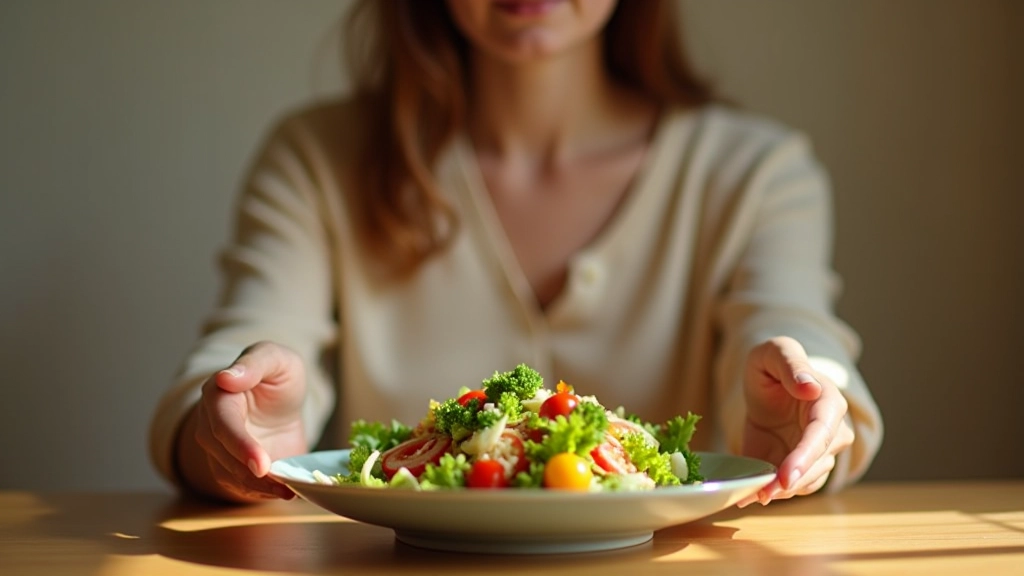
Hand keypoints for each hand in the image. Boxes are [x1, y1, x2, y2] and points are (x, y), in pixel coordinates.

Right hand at [181, 341, 308, 501]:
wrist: (280, 402)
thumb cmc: (277, 376)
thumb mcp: (277, 359)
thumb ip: (256, 363)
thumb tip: (225, 377)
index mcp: (218, 394)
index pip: (223, 423)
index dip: (240, 444)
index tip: (260, 463)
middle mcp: (211, 424)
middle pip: (223, 455)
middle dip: (251, 473)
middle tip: (281, 485)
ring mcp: (218, 450)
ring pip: (232, 475)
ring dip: (260, 488)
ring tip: (290, 491)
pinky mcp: (231, 469)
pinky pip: (242, 487)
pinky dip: (263, 494)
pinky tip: (286, 493)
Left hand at [736, 336, 853, 506]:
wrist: (766, 383)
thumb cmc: (774, 362)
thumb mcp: (776, 352)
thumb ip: (791, 365)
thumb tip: (811, 387)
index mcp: (829, 402)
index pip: (822, 433)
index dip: (805, 456)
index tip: (787, 475)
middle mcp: (831, 432)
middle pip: (817, 464)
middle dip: (791, 481)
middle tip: (763, 494)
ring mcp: (816, 453)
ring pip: (806, 480)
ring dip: (781, 492)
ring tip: (752, 496)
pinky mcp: (798, 466)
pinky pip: (791, 486)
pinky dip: (771, 493)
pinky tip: (748, 497)